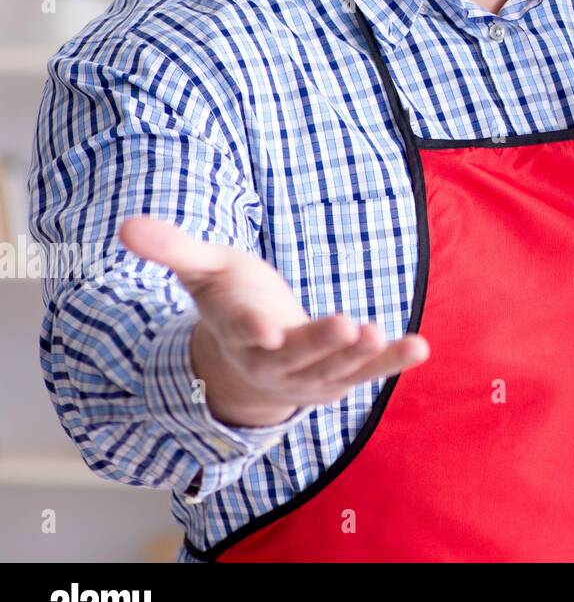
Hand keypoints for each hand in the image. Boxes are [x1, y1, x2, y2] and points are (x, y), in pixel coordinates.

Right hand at [118, 214, 429, 427]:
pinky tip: (419, 347)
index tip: (263, 330)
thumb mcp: (204, 270)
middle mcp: (274, 360)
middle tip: (347, 326)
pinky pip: (368, 372)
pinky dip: (392, 361)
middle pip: (297, 356)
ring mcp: (310, 374)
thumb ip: (174, 249)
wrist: (251, 359)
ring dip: (361, 356)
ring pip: (335, 370)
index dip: (253, 330)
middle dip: (320, 344)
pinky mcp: (340, 376)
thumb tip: (126, 225)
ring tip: (379, 335)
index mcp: (239, 331)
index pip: (243, 332)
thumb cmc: (231, 302)